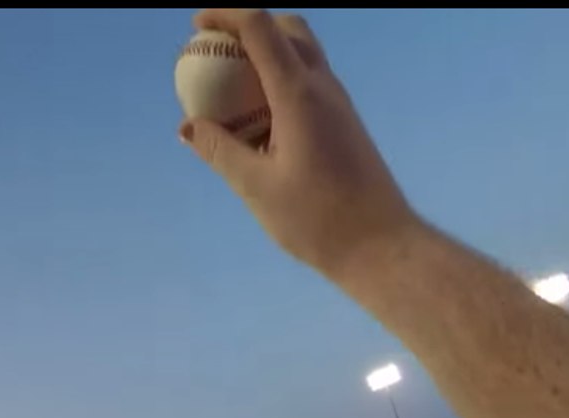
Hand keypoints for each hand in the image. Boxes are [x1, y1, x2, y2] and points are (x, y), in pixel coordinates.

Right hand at [178, 9, 416, 273]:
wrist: (379, 244)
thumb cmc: (316, 219)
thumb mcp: (255, 186)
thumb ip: (219, 150)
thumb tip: (188, 126)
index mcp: (299, 95)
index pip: (261, 30)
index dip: (226, 16)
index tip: (196, 24)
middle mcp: (323, 88)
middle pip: (288, 30)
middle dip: (249, 26)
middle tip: (215, 49)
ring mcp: (338, 103)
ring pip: (301, 54)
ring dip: (265, 54)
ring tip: (229, 87)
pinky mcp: (343, 122)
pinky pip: (306, 82)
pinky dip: (276, 81)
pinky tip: (256, 119)